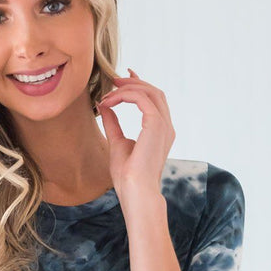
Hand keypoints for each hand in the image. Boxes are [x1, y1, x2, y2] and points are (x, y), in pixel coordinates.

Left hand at [96, 68, 175, 202]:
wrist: (135, 191)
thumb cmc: (128, 176)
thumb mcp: (116, 143)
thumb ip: (113, 124)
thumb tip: (104, 106)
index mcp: (160, 132)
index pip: (154, 101)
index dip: (139, 86)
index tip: (122, 80)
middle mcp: (166, 127)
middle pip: (154, 92)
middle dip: (134, 83)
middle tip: (114, 80)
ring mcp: (163, 125)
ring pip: (150, 92)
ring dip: (129, 88)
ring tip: (110, 91)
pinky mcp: (156, 125)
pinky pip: (142, 99)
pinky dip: (125, 95)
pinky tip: (111, 100)